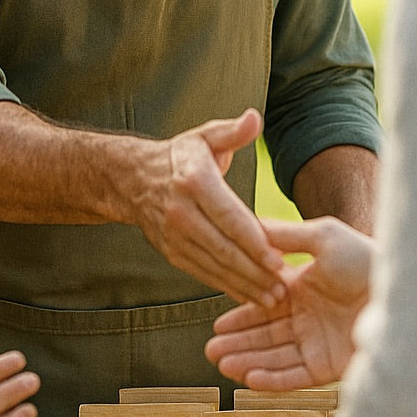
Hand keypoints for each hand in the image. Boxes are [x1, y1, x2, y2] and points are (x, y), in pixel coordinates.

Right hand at [130, 109, 286, 305]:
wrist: (133, 179)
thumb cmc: (180, 156)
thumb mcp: (204, 137)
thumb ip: (232, 131)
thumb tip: (255, 117)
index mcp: (194, 181)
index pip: (229, 217)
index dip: (254, 241)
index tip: (279, 259)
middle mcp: (181, 211)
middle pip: (223, 247)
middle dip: (254, 271)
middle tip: (283, 287)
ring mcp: (174, 235)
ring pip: (213, 265)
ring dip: (243, 285)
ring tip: (272, 298)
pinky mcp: (171, 251)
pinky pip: (201, 273)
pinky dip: (225, 286)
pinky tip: (247, 295)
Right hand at [205, 216, 372, 386]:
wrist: (403, 293)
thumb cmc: (367, 259)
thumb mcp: (323, 237)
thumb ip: (286, 236)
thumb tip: (252, 227)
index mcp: (304, 289)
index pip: (264, 306)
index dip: (241, 316)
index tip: (216, 323)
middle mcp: (309, 320)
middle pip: (265, 335)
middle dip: (237, 343)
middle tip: (210, 350)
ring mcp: (319, 344)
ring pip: (275, 357)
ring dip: (248, 361)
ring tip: (221, 364)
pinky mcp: (331, 367)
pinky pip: (295, 375)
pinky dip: (271, 379)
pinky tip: (249, 378)